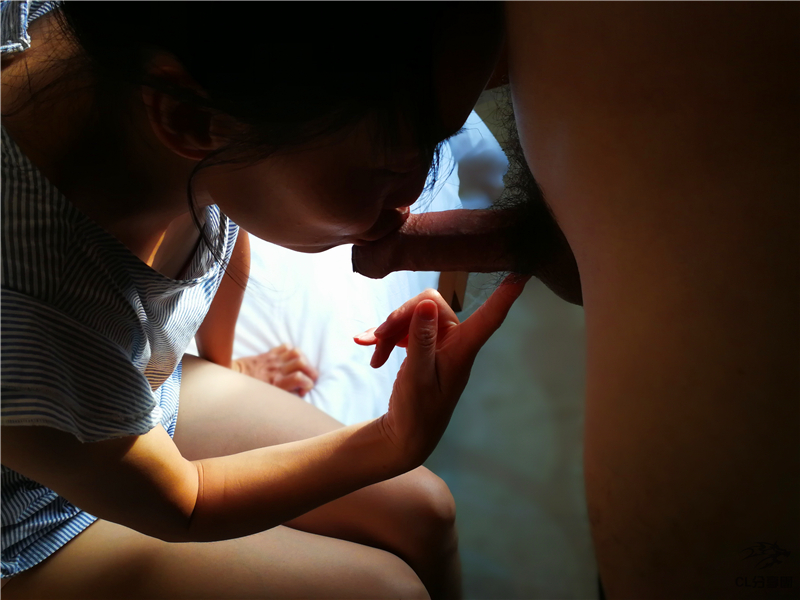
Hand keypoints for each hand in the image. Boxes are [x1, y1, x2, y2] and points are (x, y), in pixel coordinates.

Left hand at [232, 345, 318, 396]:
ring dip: (304, 359)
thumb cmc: (248, 393)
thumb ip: (282, 395)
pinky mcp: (268, 353)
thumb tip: (297, 393)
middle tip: (310, 378)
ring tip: (303, 367)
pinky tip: (291, 359)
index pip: (300, 378)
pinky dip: (292, 351)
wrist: (232, 378)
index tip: (304, 390)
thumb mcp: (266, 399)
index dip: (308, 384)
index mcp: (275, 383)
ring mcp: (273, 360)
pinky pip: (285, 346)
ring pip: (296, 352)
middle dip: (311, 371)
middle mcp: (276, 370)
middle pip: (302, 363)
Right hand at [354, 275, 528, 466]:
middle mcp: (454, 342)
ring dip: (388, 329)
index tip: (523, 275)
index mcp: (462, 349)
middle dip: (400, 317)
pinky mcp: (422, 347)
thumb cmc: (417, 411)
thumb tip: (424, 304)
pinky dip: (385, 337)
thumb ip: (420, 340)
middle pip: (429, 305)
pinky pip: (404, 328)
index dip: (505, 296)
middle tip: (377, 337)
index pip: (489, 318)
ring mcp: (438, 344)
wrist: (405, 435)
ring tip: (371, 349)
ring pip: (413, 315)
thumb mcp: (417, 376)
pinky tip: (369, 349)